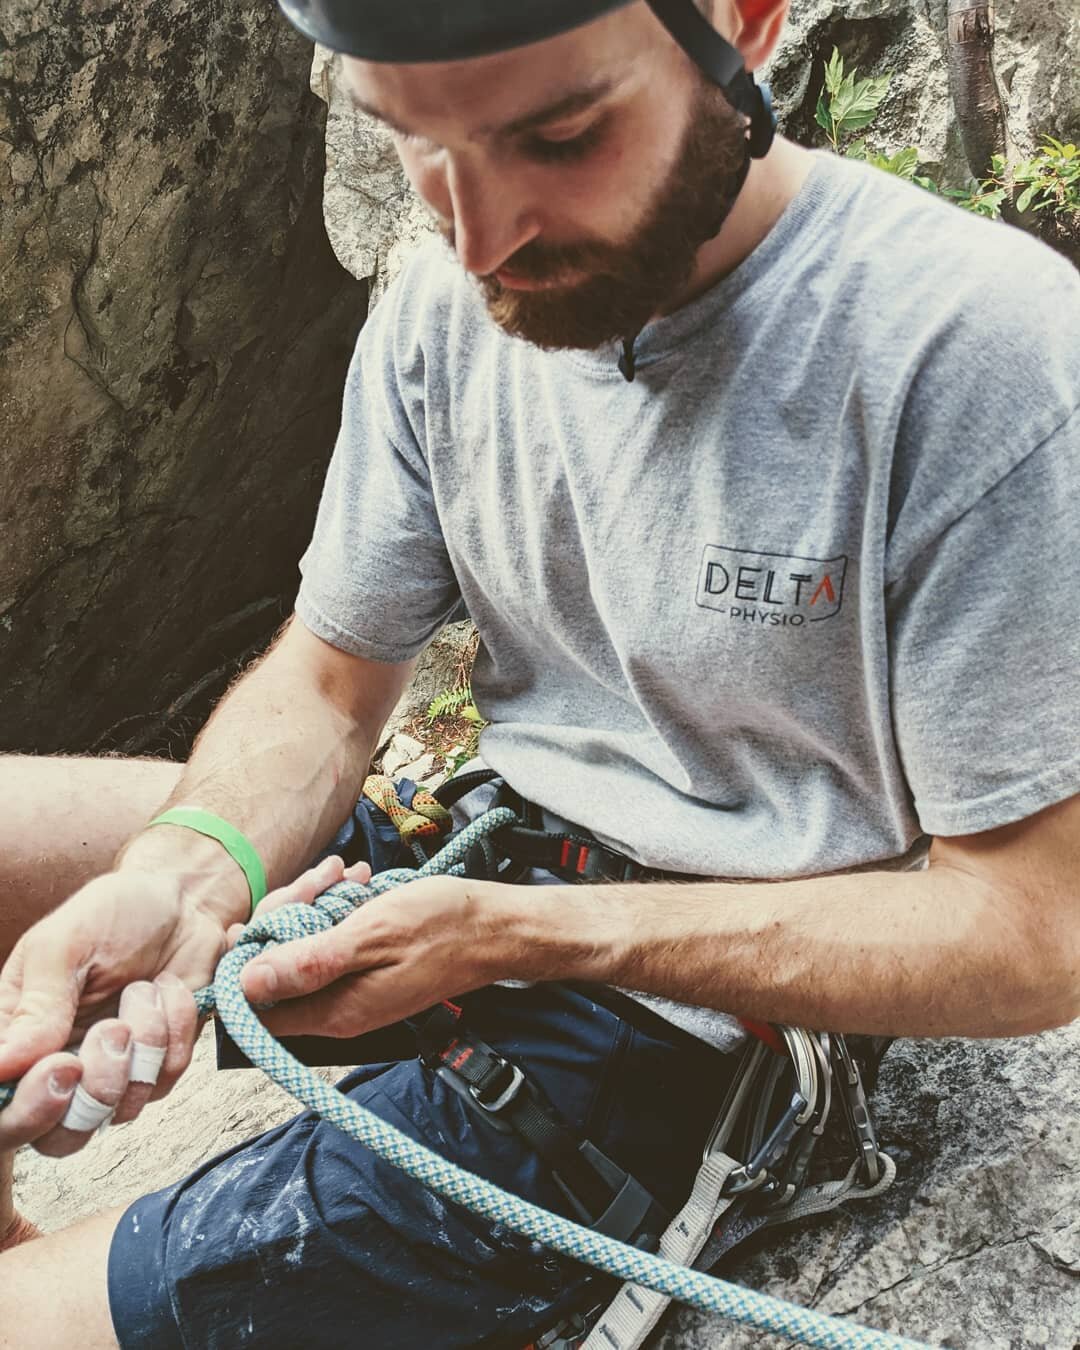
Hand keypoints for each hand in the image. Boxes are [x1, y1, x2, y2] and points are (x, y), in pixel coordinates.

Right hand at [0, 854, 368, 1154]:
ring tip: (143, 988)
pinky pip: (168, 1079)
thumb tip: (4, 1067)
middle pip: (59, 1138)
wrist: (182, 900)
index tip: (65, 1067)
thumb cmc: (114, 912)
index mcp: (17, 1036)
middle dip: (97, 1089)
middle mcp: (58, 1065)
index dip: (29, 1109)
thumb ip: (37, 1005)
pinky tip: (170, 990)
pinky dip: (176, 1030)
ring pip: (121, 1110)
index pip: (3, 1109)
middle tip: (114, 1030)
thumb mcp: (65, 944)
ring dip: (144, 1043)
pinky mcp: (158, 1065)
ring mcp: (111, 1071)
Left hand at [240, 876, 518, 1038]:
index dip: (249, 961)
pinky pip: (333, 943)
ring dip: (313, 906)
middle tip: (320, 881)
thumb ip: (309, 964)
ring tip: (344, 874)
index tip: (264, 919)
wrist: (494, 928)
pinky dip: (336, 910)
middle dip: (285, 919)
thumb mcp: (370, 936)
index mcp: (333, 1011)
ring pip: (304, 950)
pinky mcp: (367, 971)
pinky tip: (356, 884)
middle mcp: (338, 1009)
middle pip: (277, 973)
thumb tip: (246, 984)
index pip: (256, 1005)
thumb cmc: (440, 928)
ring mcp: (353, 990)